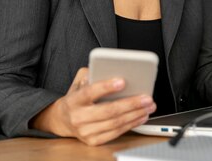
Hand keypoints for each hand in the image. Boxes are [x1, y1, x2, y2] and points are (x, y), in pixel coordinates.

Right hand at [30, 67, 156, 144]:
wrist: (62, 120)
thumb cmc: (76, 97)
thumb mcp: (79, 81)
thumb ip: (92, 74)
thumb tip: (111, 71)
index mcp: (73, 100)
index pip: (90, 92)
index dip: (106, 87)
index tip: (123, 81)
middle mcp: (78, 117)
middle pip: (108, 111)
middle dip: (130, 103)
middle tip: (146, 97)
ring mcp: (85, 131)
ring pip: (115, 123)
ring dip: (135, 115)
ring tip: (148, 106)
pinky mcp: (93, 141)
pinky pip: (116, 133)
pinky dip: (131, 124)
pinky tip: (141, 116)